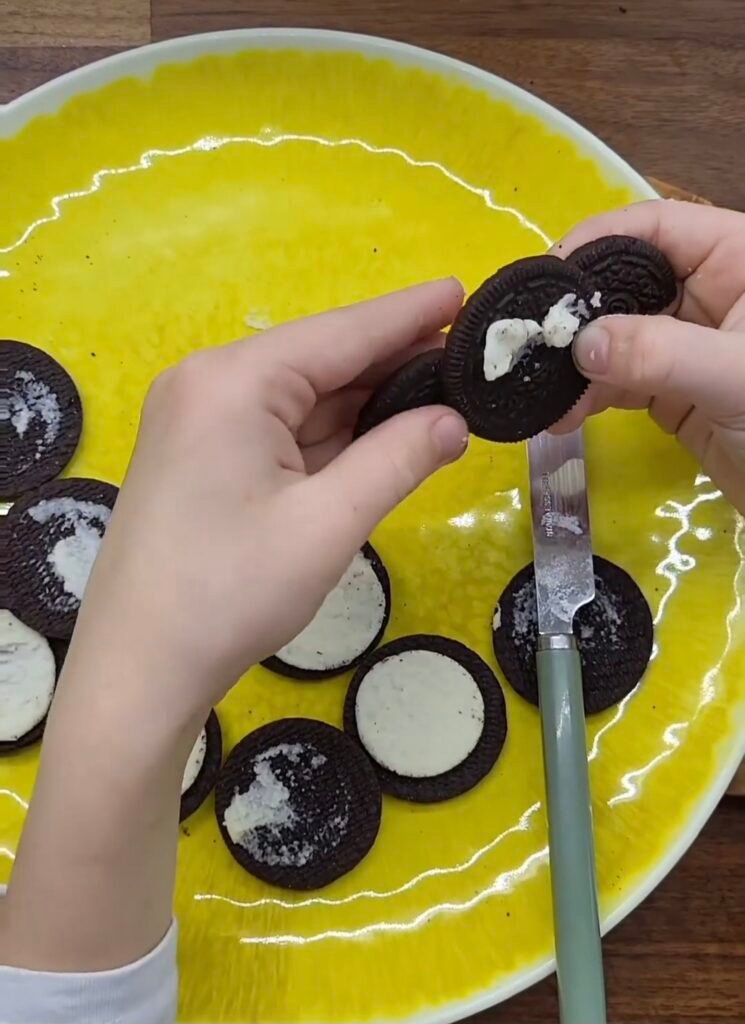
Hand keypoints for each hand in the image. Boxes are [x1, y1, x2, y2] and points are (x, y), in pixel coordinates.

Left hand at [0, 280, 467, 973]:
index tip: (465, 291)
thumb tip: (455, 420)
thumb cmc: (232, 593)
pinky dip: (330, 429)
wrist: (141, 668)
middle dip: (392, 359)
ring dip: (365, 397)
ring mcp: (199, 419)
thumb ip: (397, 459)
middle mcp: (209, 384)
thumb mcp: (327, 524)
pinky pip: (279, 425)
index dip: (408, 314)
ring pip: (301, 394)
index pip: (340, 334)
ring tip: (440, 386)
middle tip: (469, 354)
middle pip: (319, 358)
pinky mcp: (201, 454)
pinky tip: (379, 427)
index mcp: (233, 382)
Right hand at [552, 200, 744, 511]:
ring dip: (574, 364)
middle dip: (575, 311)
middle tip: (526, 340)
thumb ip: (660, 354)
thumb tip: (581, 344)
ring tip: (538, 387)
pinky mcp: (673, 391)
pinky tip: (559, 415)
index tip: (546, 279)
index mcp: (734, 260)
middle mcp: (706, 293)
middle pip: (623, 282)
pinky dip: (586, 397)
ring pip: (613, 337)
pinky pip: (617, 382)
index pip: (654, 228)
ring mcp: (686, 344)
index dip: (596, 242)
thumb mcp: (735, 375)